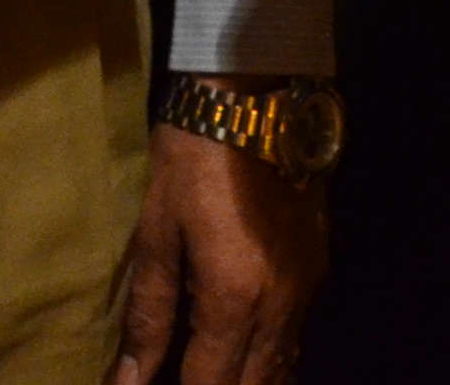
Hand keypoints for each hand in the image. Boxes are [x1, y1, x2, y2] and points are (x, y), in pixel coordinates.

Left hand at [111, 117, 323, 384]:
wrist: (257, 94)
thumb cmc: (192, 158)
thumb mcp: (156, 234)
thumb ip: (148, 315)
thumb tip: (128, 382)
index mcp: (234, 299)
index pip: (209, 384)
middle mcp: (282, 306)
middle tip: (182, 379)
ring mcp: (308, 288)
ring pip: (282, 368)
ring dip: (247, 379)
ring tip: (207, 369)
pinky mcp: (320, 267)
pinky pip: (296, 336)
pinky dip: (269, 355)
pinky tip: (242, 349)